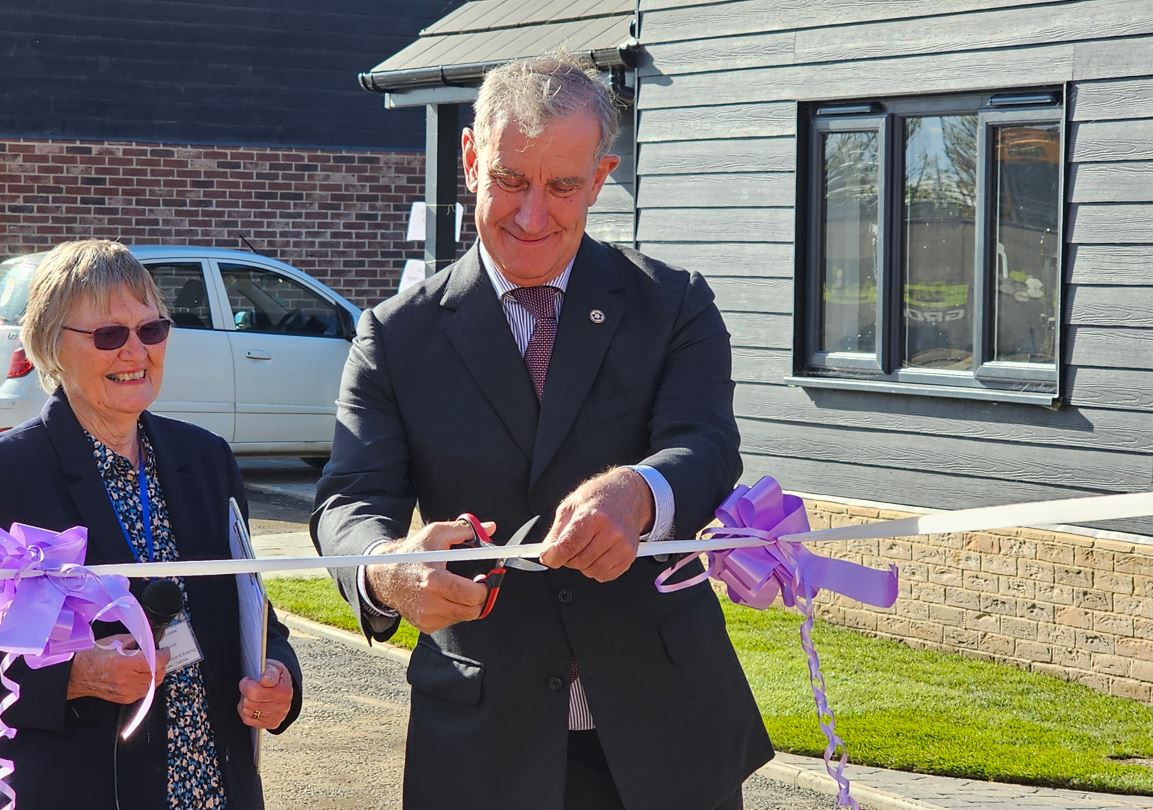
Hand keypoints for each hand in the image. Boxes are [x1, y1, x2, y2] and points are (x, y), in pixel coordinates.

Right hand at [66, 634, 169, 703]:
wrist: (75, 674)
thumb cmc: (90, 656)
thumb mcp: (114, 640)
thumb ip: (135, 639)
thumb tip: (147, 639)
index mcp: (125, 663)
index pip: (157, 661)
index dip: (164, 654)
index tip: (164, 650)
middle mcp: (127, 679)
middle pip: (158, 673)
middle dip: (161, 663)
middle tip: (157, 656)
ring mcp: (126, 691)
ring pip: (153, 684)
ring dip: (155, 674)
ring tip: (149, 665)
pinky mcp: (124, 698)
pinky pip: (144, 692)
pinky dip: (147, 683)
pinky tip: (140, 676)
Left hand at [238, 659, 293, 729]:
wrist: (286, 692)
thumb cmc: (278, 679)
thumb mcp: (276, 668)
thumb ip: (270, 672)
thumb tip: (265, 680)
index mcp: (284, 690)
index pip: (255, 691)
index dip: (247, 683)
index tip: (249, 679)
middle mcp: (282, 705)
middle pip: (250, 700)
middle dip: (245, 690)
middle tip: (249, 685)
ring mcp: (275, 716)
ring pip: (247, 709)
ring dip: (246, 701)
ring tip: (253, 695)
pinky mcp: (269, 724)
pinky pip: (247, 719)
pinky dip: (246, 711)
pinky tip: (252, 704)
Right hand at [365, 520, 490, 633]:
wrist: (384, 576)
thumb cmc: (411, 553)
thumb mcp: (436, 534)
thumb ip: (465, 530)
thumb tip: (489, 528)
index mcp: (433, 580)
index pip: (472, 595)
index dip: (485, 588)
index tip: (487, 579)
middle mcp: (429, 603)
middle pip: (472, 610)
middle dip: (480, 597)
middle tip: (479, 584)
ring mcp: (427, 617)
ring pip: (463, 617)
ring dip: (466, 604)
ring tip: (458, 588)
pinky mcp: (425, 626)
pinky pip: (451, 621)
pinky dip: (454, 610)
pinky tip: (445, 597)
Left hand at [540, 467, 653, 581]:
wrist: (628, 494)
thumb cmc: (601, 496)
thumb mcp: (571, 505)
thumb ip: (557, 531)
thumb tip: (547, 551)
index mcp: (592, 517)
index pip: (567, 548)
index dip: (552, 557)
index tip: (548, 557)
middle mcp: (610, 532)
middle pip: (577, 562)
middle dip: (568, 557)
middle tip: (571, 545)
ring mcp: (622, 546)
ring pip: (591, 571)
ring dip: (583, 564)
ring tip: (587, 546)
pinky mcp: (629, 556)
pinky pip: (605, 575)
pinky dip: (597, 568)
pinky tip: (598, 553)